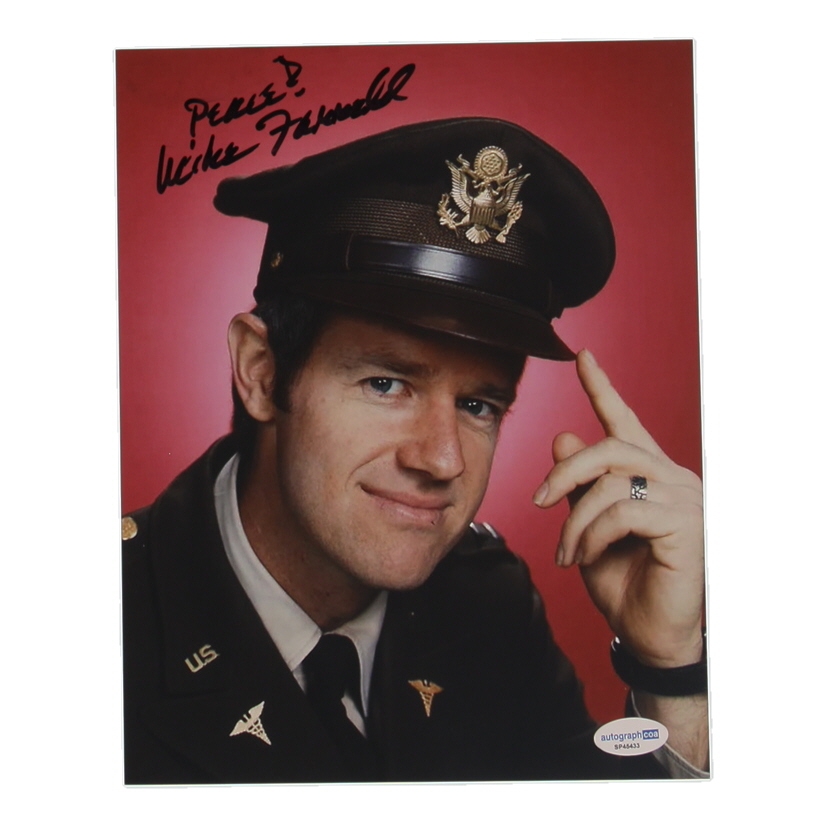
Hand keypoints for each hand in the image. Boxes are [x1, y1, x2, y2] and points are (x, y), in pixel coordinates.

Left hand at [533, 350, 704, 667]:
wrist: (648, 633)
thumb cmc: (621, 580)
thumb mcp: (587, 527)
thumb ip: (578, 485)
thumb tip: (563, 437)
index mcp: (647, 474)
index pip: (624, 420)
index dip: (602, 387)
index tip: (583, 356)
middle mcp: (671, 477)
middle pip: (610, 447)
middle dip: (565, 473)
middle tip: (538, 503)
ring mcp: (684, 498)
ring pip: (612, 480)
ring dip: (575, 518)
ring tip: (566, 552)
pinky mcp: (686, 523)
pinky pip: (624, 510)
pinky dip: (593, 534)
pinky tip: (586, 557)